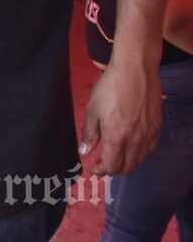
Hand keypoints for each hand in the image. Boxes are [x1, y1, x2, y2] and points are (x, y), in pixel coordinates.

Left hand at [80, 60, 160, 175]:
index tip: (94, 169)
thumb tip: (84, 151)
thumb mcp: (93, 110)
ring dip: (127, 162)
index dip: (101, 171)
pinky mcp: (157, 126)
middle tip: (103, 164)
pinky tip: (132, 144)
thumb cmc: (110, 88)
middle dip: (114, 170)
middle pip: (128, 167)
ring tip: (116, 155)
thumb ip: (90, 134)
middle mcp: (136, 140)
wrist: (135, 71)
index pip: (112, 166)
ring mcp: (149, 133)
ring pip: (140, 159)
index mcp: (118, 138)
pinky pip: (151, 147)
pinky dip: (140, 152)